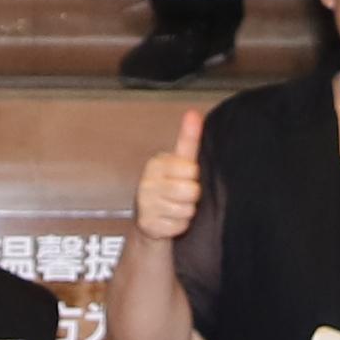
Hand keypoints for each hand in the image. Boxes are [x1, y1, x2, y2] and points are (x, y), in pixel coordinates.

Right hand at [132, 106, 207, 244]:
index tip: (183, 177)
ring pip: (187, 210)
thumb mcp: (178, 163)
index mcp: (156, 164)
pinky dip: (179, 226)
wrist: (148, 222)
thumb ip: (188, 139)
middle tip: (180, 195)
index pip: (191, 169)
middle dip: (191, 196)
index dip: (192, 176)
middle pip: (191, 191)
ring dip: (185, 212)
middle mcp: (146, 183)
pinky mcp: (148, 225)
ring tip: (173, 208)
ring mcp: (145, 205)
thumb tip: (193, 113)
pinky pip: (180, 226)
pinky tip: (168, 221)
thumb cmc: (168, 188)